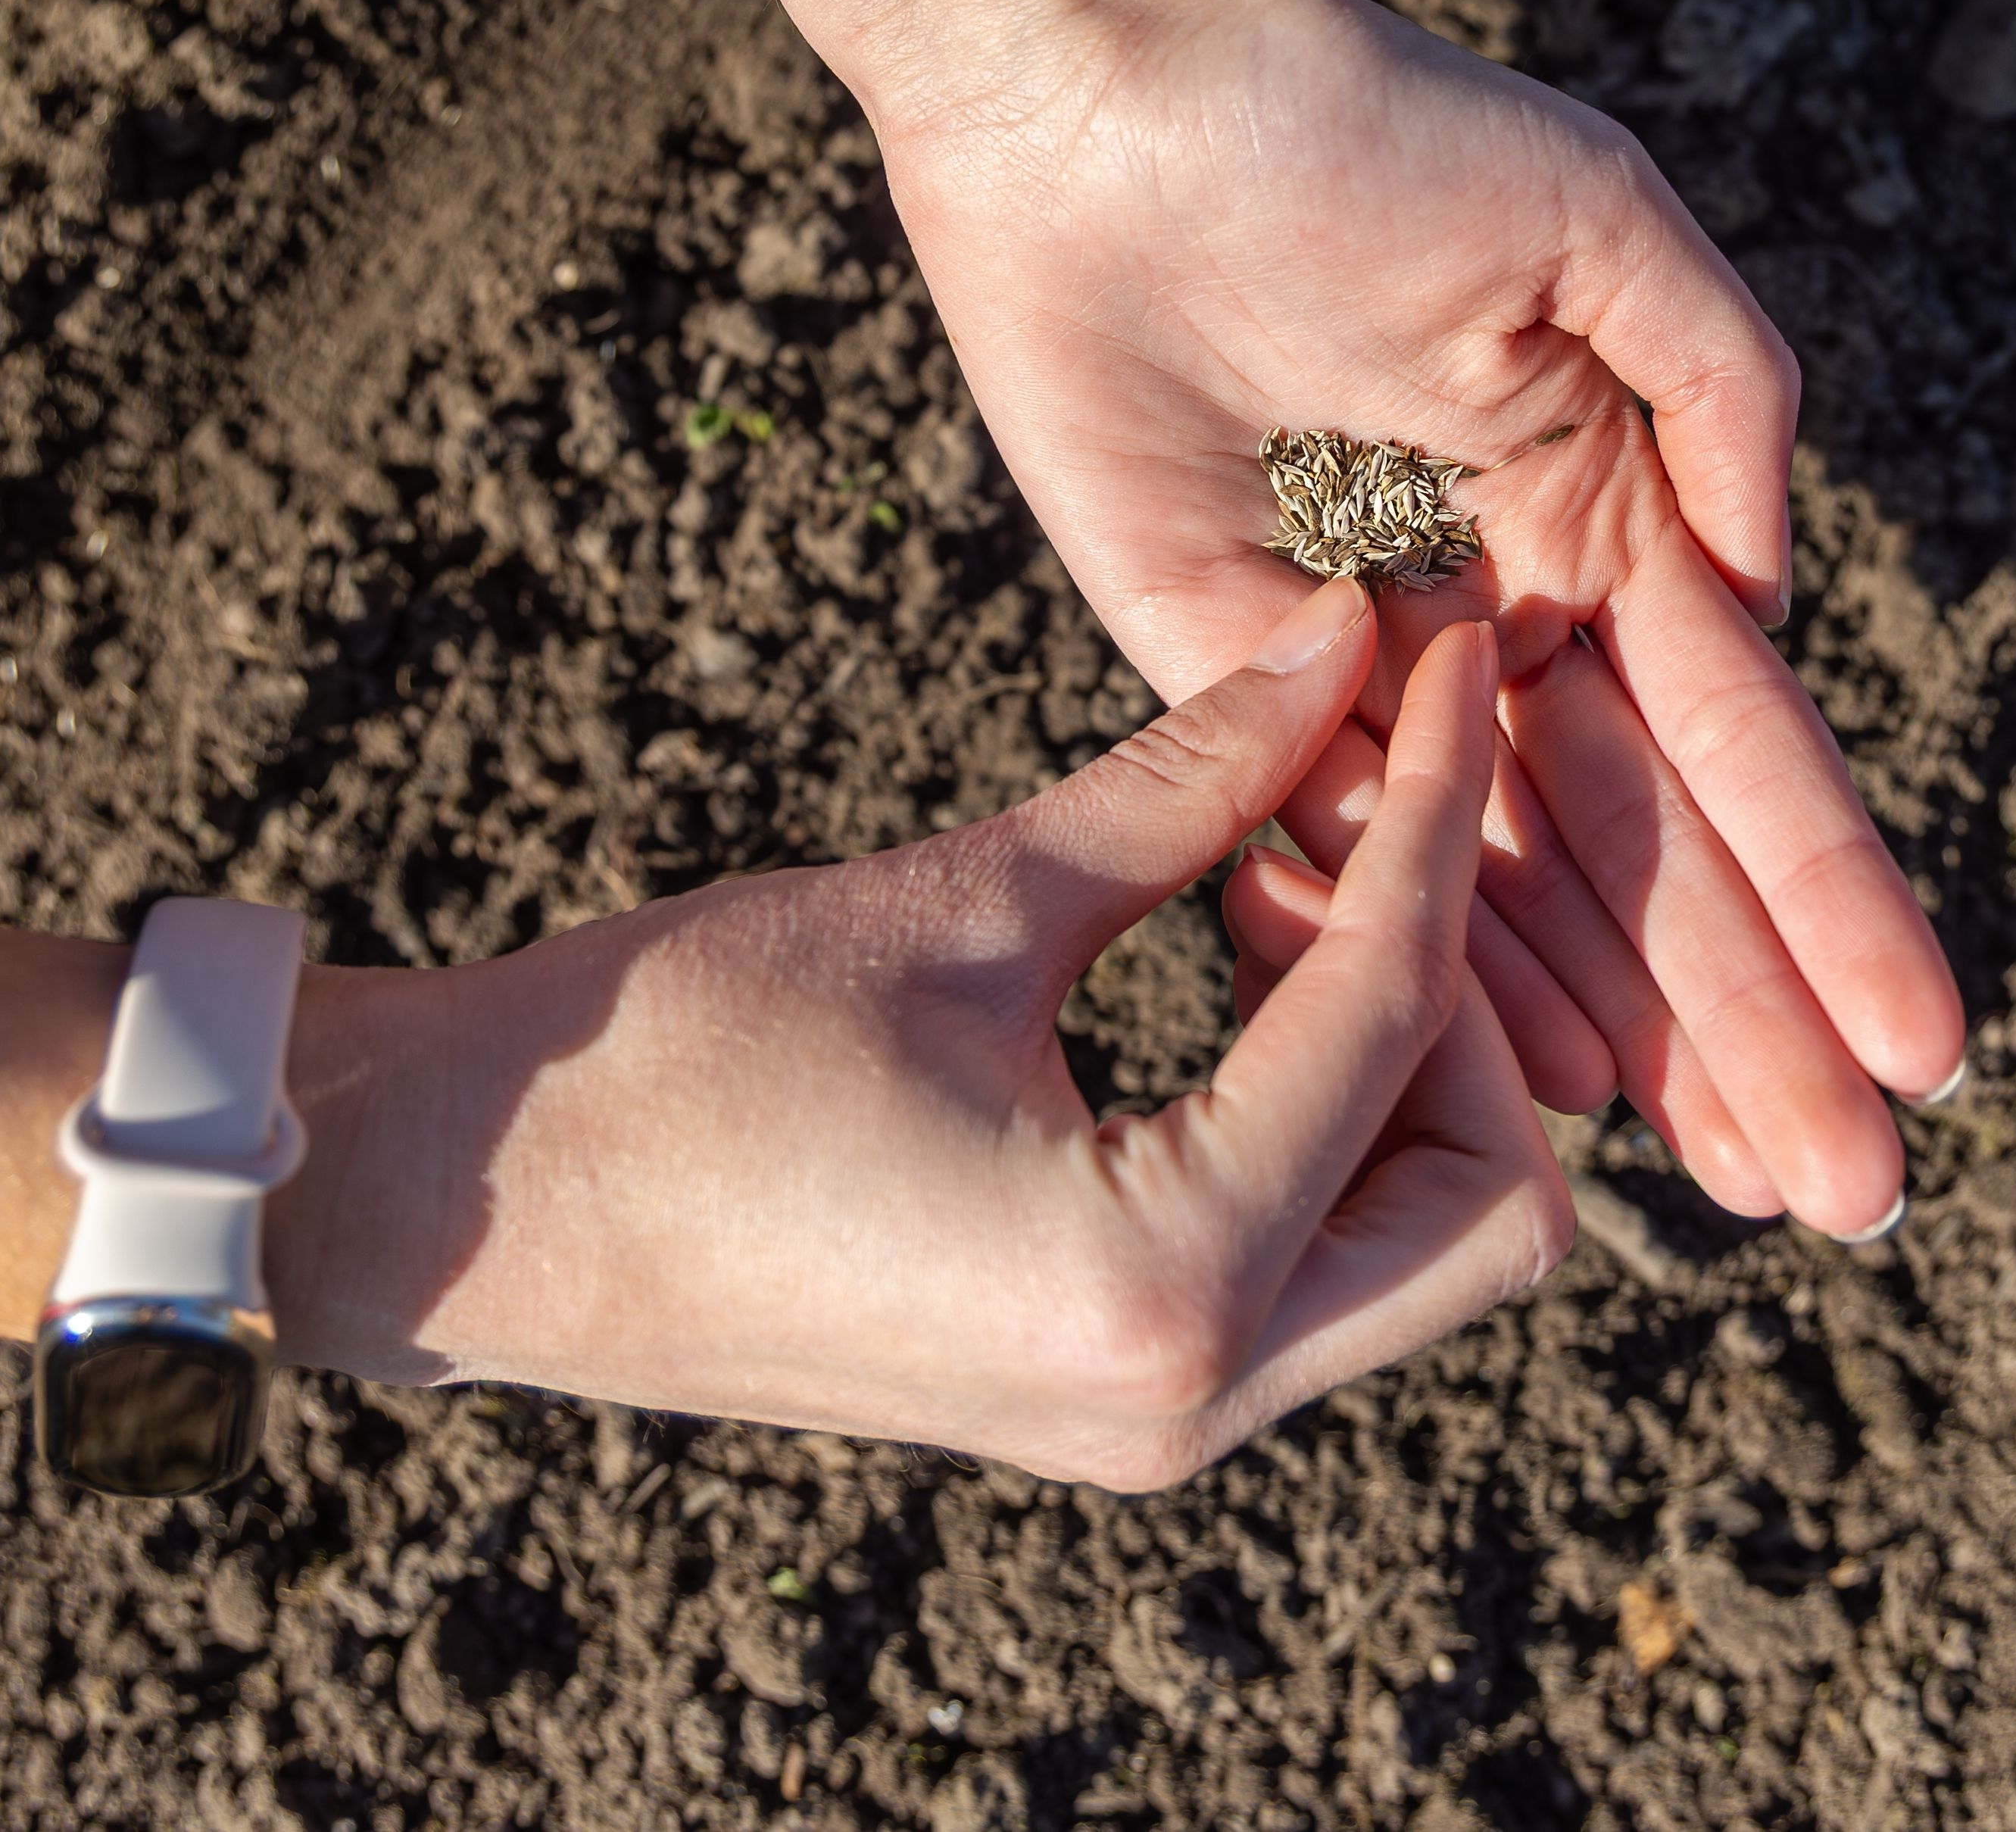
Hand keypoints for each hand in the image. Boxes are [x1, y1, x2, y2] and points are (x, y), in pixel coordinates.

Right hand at [267, 586, 1568, 1487]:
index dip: (1435, 806)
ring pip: (1419, 1237)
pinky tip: (1214, 965)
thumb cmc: (684, 1047)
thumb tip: (1337, 638)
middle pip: (1487, 1197)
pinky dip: (1316, 1106)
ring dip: (1389, 1049)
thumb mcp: (964, 901)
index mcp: (1158, 1284)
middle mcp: (1191, 1397)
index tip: (1443, 659)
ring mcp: (1156, 1416)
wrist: (488, 1200)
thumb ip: (1187, 779)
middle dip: (1455, 990)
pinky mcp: (1116, 1384)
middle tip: (1319, 825)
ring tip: (1250, 880)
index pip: (1392, 1015)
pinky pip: (1314, 1250)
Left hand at [610, 0, 1964, 1239]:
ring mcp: (1375, 666)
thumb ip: (1728, 400)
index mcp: (1613, 517)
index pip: (1741, 748)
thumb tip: (1776, 598)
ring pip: (1515, 885)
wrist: (1106, 110)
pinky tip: (1520, 1083)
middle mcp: (1509, 615)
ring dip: (1622, 1032)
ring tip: (1723, 1181)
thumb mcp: (1600, 226)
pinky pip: (1343, 850)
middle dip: (1748, 1017)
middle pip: (1645, 853)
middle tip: (1844, 1193)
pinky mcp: (1230, 681)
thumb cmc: (1357, 128)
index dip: (1830, 901)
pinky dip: (1430, 963)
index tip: (1918, 1050)